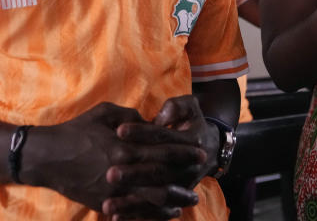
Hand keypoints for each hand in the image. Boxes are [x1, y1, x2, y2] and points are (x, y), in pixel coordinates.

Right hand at [20, 103, 199, 218]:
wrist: (47, 157)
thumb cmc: (75, 130)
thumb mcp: (104, 113)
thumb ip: (130, 117)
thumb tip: (150, 123)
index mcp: (124, 144)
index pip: (162, 148)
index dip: (183, 150)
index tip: (199, 150)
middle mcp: (123, 168)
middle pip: (162, 173)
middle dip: (185, 172)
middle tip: (203, 171)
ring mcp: (115, 189)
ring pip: (153, 197)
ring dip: (175, 198)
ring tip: (191, 199)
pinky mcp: (105, 202)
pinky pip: (136, 211)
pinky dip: (155, 214)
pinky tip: (169, 213)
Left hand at [104, 96, 215, 218]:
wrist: (208, 148)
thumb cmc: (191, 122)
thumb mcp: (190, 107)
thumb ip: (176, 107)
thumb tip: (161, 117)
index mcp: (192, 141)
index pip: (163, 137)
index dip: (142, 133)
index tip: (119, 130)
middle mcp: (189, 167)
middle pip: (158, 171)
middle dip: (133, 174)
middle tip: (109, 173)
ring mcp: (182, 185)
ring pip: (156, 196)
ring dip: (131, 202)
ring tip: (107, 204)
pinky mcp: (175, 200)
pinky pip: (155, 211)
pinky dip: (135, 214)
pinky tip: (114, 216)